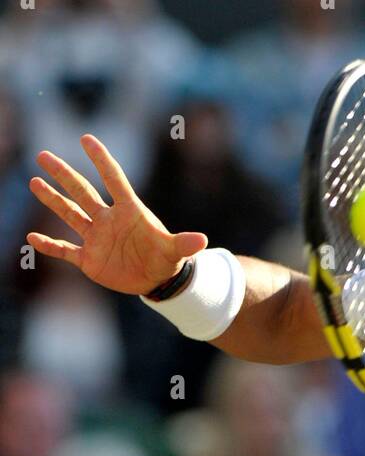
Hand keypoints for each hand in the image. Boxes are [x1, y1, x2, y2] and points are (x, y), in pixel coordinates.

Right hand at [27, 133, 208, 294]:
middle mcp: (108, 219)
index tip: (87, 139)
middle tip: (43, 156)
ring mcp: (96, 237)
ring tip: (34, 181)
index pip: (113, 179)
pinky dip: (50, 246)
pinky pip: (65, 250)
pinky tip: (32, 239)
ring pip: (70, 214)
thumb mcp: (175, 251)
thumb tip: (203, 241)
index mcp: (128, 211)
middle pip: (82, 191)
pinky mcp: (89, 260)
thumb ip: (184, 244)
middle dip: (64, 175)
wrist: (156, 279)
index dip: (101, 160)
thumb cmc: (165, 258)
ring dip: (52, 200)